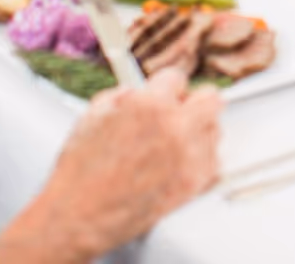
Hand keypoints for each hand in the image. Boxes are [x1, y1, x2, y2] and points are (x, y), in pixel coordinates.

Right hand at [0, 69, 220, 261]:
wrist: (79, 216)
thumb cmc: (81, 171)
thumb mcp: (93, 114)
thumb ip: (125, 94)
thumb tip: (141, 90)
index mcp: (149, 104)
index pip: (177, 77)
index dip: (167, 87)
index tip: (166, 94)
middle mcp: (175, 126)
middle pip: (211, 98)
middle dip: (195, 102)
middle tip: (182, 113)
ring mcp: (188, 155)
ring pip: (215, 130)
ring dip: (199, 133)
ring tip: (174, 146)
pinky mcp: (194, 183)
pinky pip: (215, 163)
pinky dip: (201, 163)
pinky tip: (179, 167)